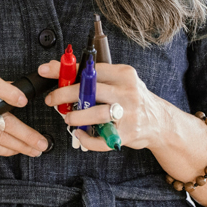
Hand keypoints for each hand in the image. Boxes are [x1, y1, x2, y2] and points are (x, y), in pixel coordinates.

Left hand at [39, 60, 171, 150]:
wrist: (160, 122)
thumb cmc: (133, 99)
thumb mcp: (118, 81)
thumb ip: (93, 75)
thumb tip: (59, 66)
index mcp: (124, 74)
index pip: (90, 70)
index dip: (66, 70)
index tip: (46, 71)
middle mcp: (128, 92)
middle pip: (91, 90)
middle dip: (65, 94)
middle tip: (51, 99)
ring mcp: (129, 114)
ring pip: (96, 114)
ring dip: (76, 118)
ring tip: (68, 119)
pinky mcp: (128, 134)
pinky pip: (103, 139)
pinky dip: (87, 139)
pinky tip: (80, 135)